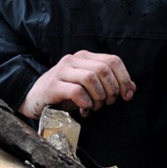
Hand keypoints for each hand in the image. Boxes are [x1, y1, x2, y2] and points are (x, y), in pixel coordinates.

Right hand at [19, 50, 136, 117]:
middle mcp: (73, 60)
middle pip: (104, 69)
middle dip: (112, 90)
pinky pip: (76, 91)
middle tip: (108, 103)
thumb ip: (109, 85)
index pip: (113, 60)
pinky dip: (85, 103)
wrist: (34, 99)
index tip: (127, 95)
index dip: (124, 78)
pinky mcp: (53, 85)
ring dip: (98, 96)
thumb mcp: (88, 87)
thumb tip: (132, 89)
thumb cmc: (64, 94)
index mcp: (84, 57)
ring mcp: (62, 71)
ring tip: (95, 107)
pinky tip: (84, 110)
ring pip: (91, 78)